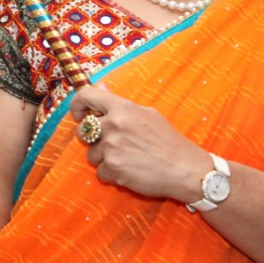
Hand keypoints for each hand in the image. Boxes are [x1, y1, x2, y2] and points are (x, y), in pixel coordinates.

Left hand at [69, 84, 207, 201]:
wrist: (186, 170)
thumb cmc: (169, 142)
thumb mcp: (148, 114)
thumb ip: (120, 104)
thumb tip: (102, 87)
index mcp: (122, 108)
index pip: (86, 96)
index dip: (77, 105)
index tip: (79, 115)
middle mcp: (114, 124)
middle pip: (84, 131)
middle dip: (94, 140)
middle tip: (115, 145)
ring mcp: (111, 146)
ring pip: (92, 154)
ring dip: (105, 159)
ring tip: (128, 159)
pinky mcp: (113, 168)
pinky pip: (101, 172)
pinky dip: (112, 174)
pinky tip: (130, 172)